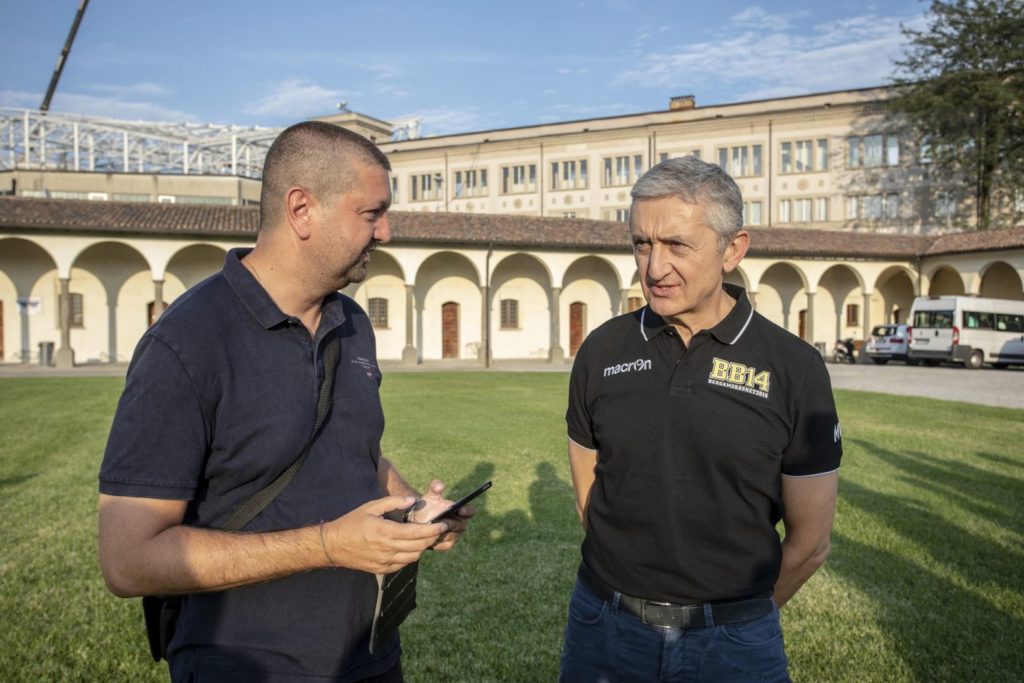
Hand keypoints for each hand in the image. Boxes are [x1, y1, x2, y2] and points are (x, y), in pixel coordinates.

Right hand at [321, 495, 447, 573]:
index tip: (443, 525)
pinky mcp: (382, 569)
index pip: (417, 533)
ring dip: (422, 548)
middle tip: (439, 530)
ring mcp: (384, 561)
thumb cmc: (352, 523)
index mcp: (385, 531)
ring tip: (426, 538)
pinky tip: (410, 547)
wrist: (333, 545)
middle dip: (432, 538)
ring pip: (413, 557)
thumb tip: (413, 500)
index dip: (433, 530)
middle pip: (419, 546)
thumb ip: (393, 502)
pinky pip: (403, 564)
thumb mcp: (371, 507)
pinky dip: (411, 556)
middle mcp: (387, 549)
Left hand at [407, 479, 474, 551]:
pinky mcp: (447, 545)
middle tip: (443, 522)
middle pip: (461, 526)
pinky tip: (430, 538)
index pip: (470, 511)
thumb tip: (439, 484)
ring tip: (434, 530)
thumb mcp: (430, 497)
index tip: (460, 509)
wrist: (417, 521)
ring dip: (444, 533)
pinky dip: (438, 542)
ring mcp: (455, 535)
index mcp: (460, 511)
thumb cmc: (427, 507)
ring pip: (453, 536)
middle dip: (452, 524)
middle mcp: (460, 524)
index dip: (467, 511)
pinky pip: (446, 545)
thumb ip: (435, 489)